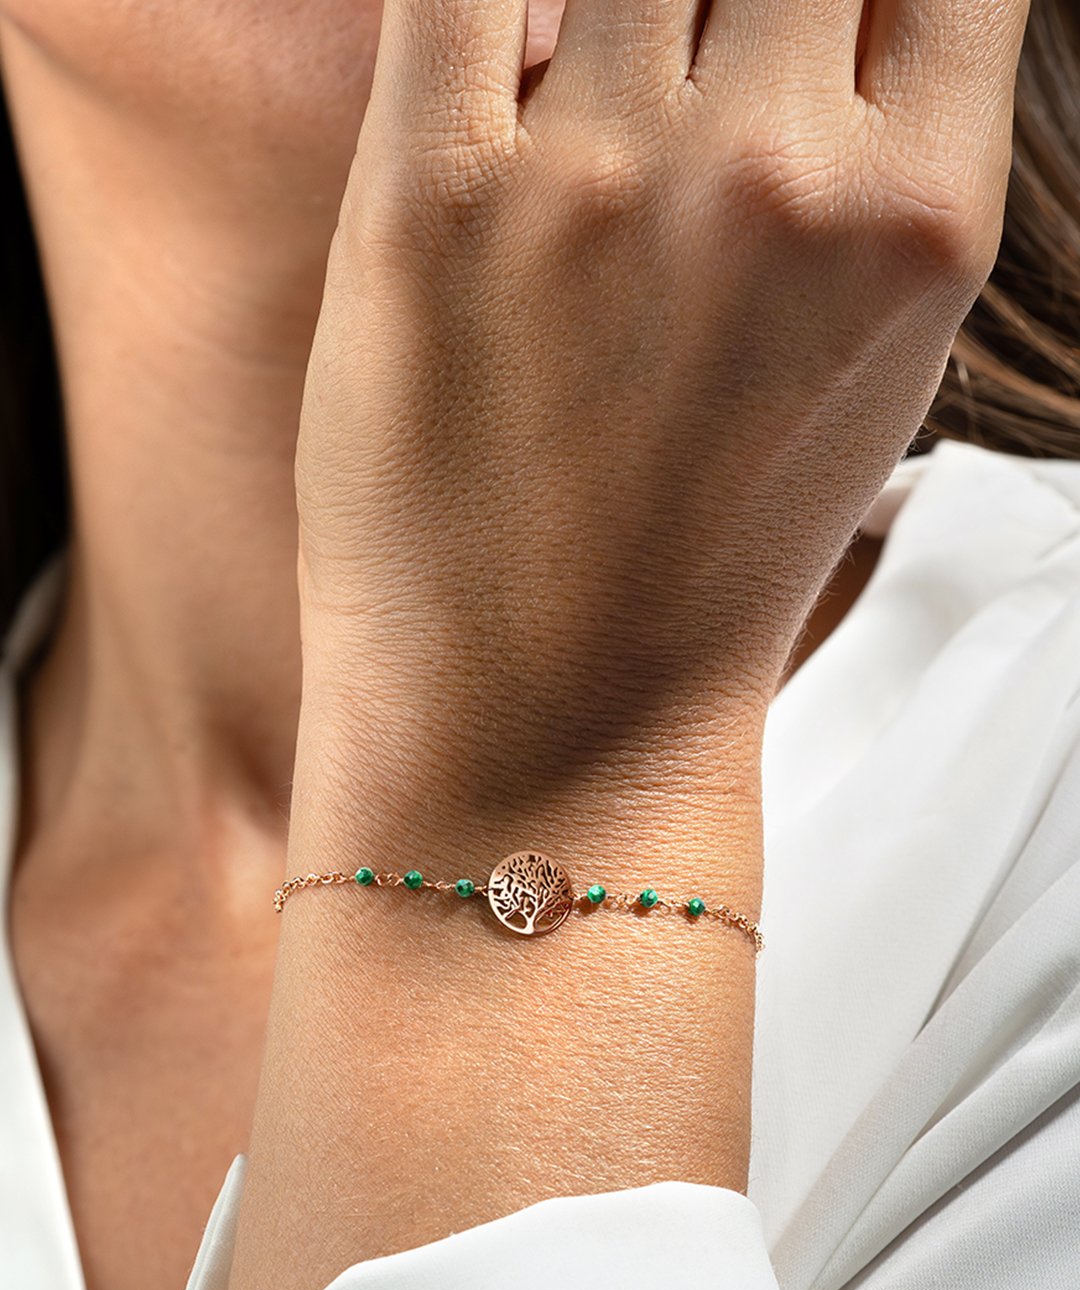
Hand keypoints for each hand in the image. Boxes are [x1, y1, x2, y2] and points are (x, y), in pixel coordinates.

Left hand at [292, 0, 1030, 821]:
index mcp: (919, 219)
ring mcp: (600, 178)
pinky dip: (488, 0)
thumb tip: (816, 29)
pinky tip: (504, 54)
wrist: (549, 719)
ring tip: (598, 110)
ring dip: (617, 8)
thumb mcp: (865, 368)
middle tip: (691, 75)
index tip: (806, 23)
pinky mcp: (427, 201)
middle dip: (741, 2)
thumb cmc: (699, 572)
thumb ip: (866, 177)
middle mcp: (776, 176)